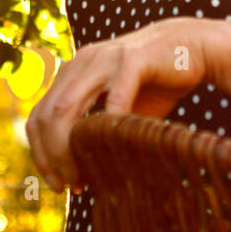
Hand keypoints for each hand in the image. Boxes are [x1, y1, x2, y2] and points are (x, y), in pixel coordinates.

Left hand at [25, 18, 225, 192]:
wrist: (192, 45)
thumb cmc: (155, 84)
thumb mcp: (120, 108)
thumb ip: (98, 132)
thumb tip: (82, 176)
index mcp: (73, 72)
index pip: (39, 115)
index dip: (41, 153)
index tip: (57, 184)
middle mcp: (81, 62)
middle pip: (47, 115)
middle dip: (51, 157)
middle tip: (70, 186)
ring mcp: (105, 59)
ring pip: (67, 107)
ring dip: (69, 148)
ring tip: (84, 177)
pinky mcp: (133, 59)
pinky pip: (115, 97)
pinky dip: (110, 126)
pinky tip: (116, 152)